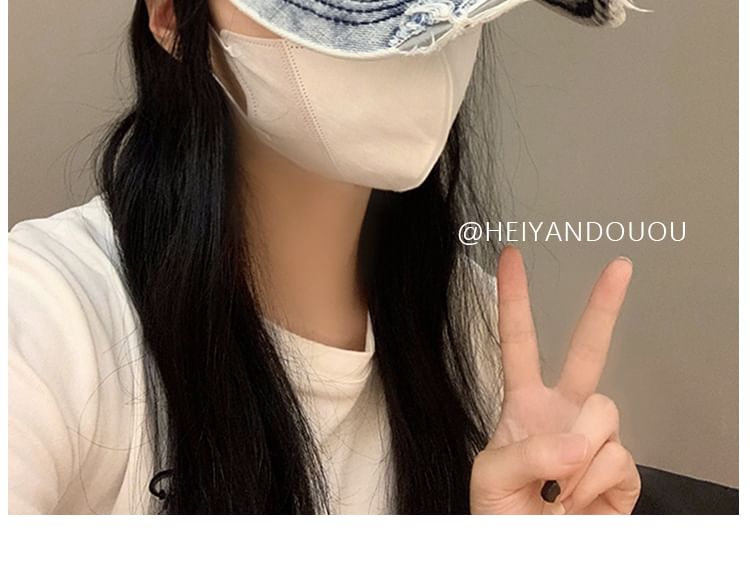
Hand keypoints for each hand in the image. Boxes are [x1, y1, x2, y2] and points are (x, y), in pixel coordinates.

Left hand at [470, 246, 640, 513]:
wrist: (529, 554)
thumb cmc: (502, 515)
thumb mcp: (490, 476)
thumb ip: (526, 451)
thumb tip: (578, 440)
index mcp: (525, 405)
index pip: (518, 343)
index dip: (513, 300)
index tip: (511, 258)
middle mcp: (563, 414)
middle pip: (588, 350)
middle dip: (602, 307)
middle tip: (619, 268)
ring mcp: (594, 439)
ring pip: (603, 412)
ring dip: (575, 455)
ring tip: (554, 488)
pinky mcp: (622, 471)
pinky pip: (618, 456)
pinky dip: (593, 482)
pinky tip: (576, 500)